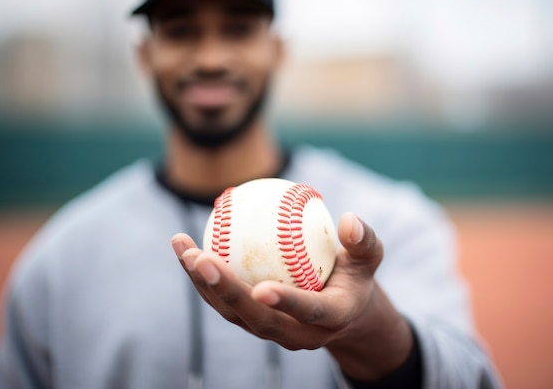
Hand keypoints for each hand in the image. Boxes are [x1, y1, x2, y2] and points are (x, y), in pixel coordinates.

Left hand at [171, 212, 412, 380]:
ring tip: (183, 248)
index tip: (261, 288)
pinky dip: (203, 278)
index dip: (286, 303)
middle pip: (258, 319)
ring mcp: (272, 330)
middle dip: (227, 293)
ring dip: (204, 284)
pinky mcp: (252, 321)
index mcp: (331, 319)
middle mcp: (298, 334)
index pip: (309, 312)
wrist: (343, 309)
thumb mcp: (369, 257)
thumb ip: (364, 240)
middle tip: (202, 259)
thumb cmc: (356, 276)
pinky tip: (187, 248)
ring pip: (233, 314)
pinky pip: (224, 302)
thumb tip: (349, 219)